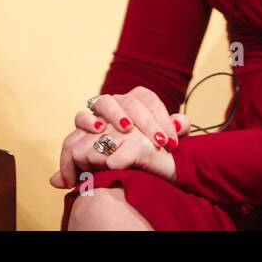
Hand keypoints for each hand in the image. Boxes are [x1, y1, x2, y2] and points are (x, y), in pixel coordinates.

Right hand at [49, 87, 192, 189]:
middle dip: (146, 121)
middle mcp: (118, 101)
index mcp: (139, 99)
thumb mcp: (166, 138)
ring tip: (127, 128)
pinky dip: (88, 120)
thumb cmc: (147, 148)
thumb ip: (178, 128)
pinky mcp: (83, 125)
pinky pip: (80, 116)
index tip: (172, 143)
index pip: (151, 101)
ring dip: (115, 113)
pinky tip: (98, 130)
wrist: (121, 162)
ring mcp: (99, 111)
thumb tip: (181, 124)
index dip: (163, 119)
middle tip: (159, 141)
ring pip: (104, 101)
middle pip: (131, 101)